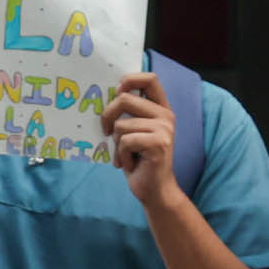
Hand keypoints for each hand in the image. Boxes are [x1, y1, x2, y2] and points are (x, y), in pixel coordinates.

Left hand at [100, 71, 178, 207]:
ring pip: (121, 124)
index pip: (149, 78)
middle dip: (107, 116)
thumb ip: (127, 113)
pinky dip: (121, 155)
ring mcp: (165, 129)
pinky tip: (129, 163)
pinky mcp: (159, 144)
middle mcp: (166, 116)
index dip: (128, 80)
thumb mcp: (132, 132)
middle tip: (106, 132)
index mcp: (160, 109)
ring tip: (125, 155)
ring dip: (116, 143)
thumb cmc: (138, 160)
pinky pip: (125, 141)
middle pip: (125, 98)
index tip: (116, 93)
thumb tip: (102, 97)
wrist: (154, 189)